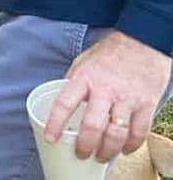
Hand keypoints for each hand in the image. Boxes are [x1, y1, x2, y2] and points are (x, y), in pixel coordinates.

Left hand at [45, 32, 171, 162]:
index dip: (55, 123)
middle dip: (85, 145)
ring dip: (107, 150)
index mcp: (84, 78)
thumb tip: (61, 101)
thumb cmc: (109, 53)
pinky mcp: (146, 104)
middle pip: (93, 125)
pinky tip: (123, 150)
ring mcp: (128, 98)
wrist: (143, 42)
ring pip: (117, 133)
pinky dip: (131, 145)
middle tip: (80, 154)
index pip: (64, 103)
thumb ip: (72, 82)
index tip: (51, 138)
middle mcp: (105, 90)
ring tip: (100, 156)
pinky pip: (140, 131)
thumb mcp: (82, 62)